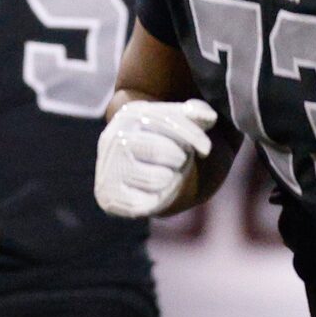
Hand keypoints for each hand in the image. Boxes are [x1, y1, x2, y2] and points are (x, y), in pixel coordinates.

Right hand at [95, 97, 216, 217]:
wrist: (132, 166)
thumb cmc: (161, 139)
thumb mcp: (179, 120)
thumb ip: (196, 113)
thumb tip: (208, 118)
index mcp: (128, 115)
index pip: (168, 122)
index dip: (193, 136)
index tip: (206, 150)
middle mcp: (113, 140)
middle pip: (162, 150)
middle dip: (178, 158)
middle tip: (177, 160)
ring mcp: (107, 170)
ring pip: (159, 178)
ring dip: (171, 179)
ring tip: (165, 174)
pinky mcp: (108, 198)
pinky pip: (148, 203)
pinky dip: (158, 200)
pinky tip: (153, 192)